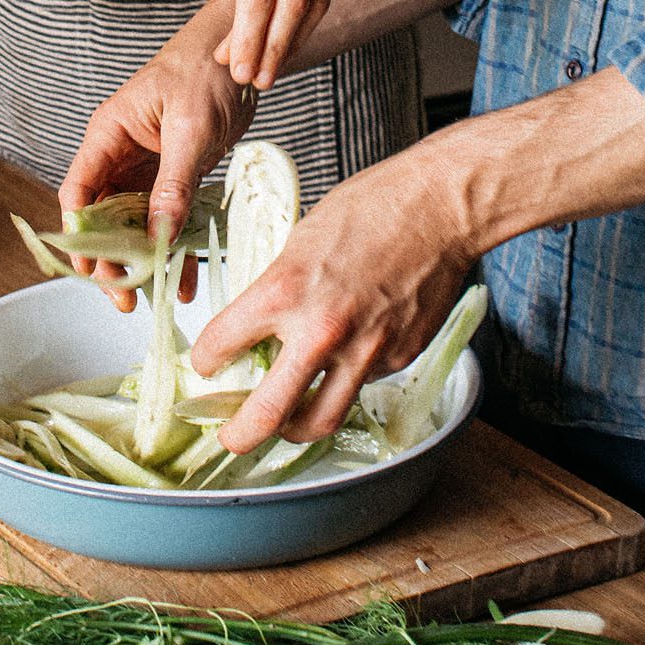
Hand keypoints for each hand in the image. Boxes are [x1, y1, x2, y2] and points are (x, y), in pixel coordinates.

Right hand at [60, 4, 257, 307]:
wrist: (242, 56)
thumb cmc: (206, 73)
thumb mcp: (191, 129)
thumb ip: (173, 182)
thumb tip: (157, 235)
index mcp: (109, 135)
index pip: (79, 192)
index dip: (80, 235)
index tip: (92, 272)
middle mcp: (120, 155)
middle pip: (101, 217)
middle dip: (108, 259)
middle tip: (122, 297)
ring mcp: (146, 168)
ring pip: (132, 225)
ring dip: (140, 261)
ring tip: (150, 298)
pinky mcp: (173, 176)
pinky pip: (165, 219)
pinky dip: (173, 248)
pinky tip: (185, 277)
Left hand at [190, 141, 472, 451]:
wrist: (439, 206)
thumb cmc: (373, 206)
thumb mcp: (302, 238)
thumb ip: (280, 286)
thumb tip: (260, 321)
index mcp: (284, 290)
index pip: (222, 344)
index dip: (206, 360)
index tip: (205, 365)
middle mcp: (320, 330)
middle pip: (267, 412)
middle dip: (239, 434)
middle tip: (229, 438)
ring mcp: (364, 351)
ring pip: (320, 420)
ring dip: (295, 430)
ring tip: (285, 424)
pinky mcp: (399, 357)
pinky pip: (362, 387)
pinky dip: (344, 385)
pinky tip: (342, 366)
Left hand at [215, 0, 350, 89]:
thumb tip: (231, 54)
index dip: (249, 37)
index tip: (238, 69)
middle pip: (292, 1)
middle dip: (273, 47)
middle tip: (257, 80)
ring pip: (316, 1)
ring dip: (292, 41)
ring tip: (271, 69)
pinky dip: (308, 22)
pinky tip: (291, 41)